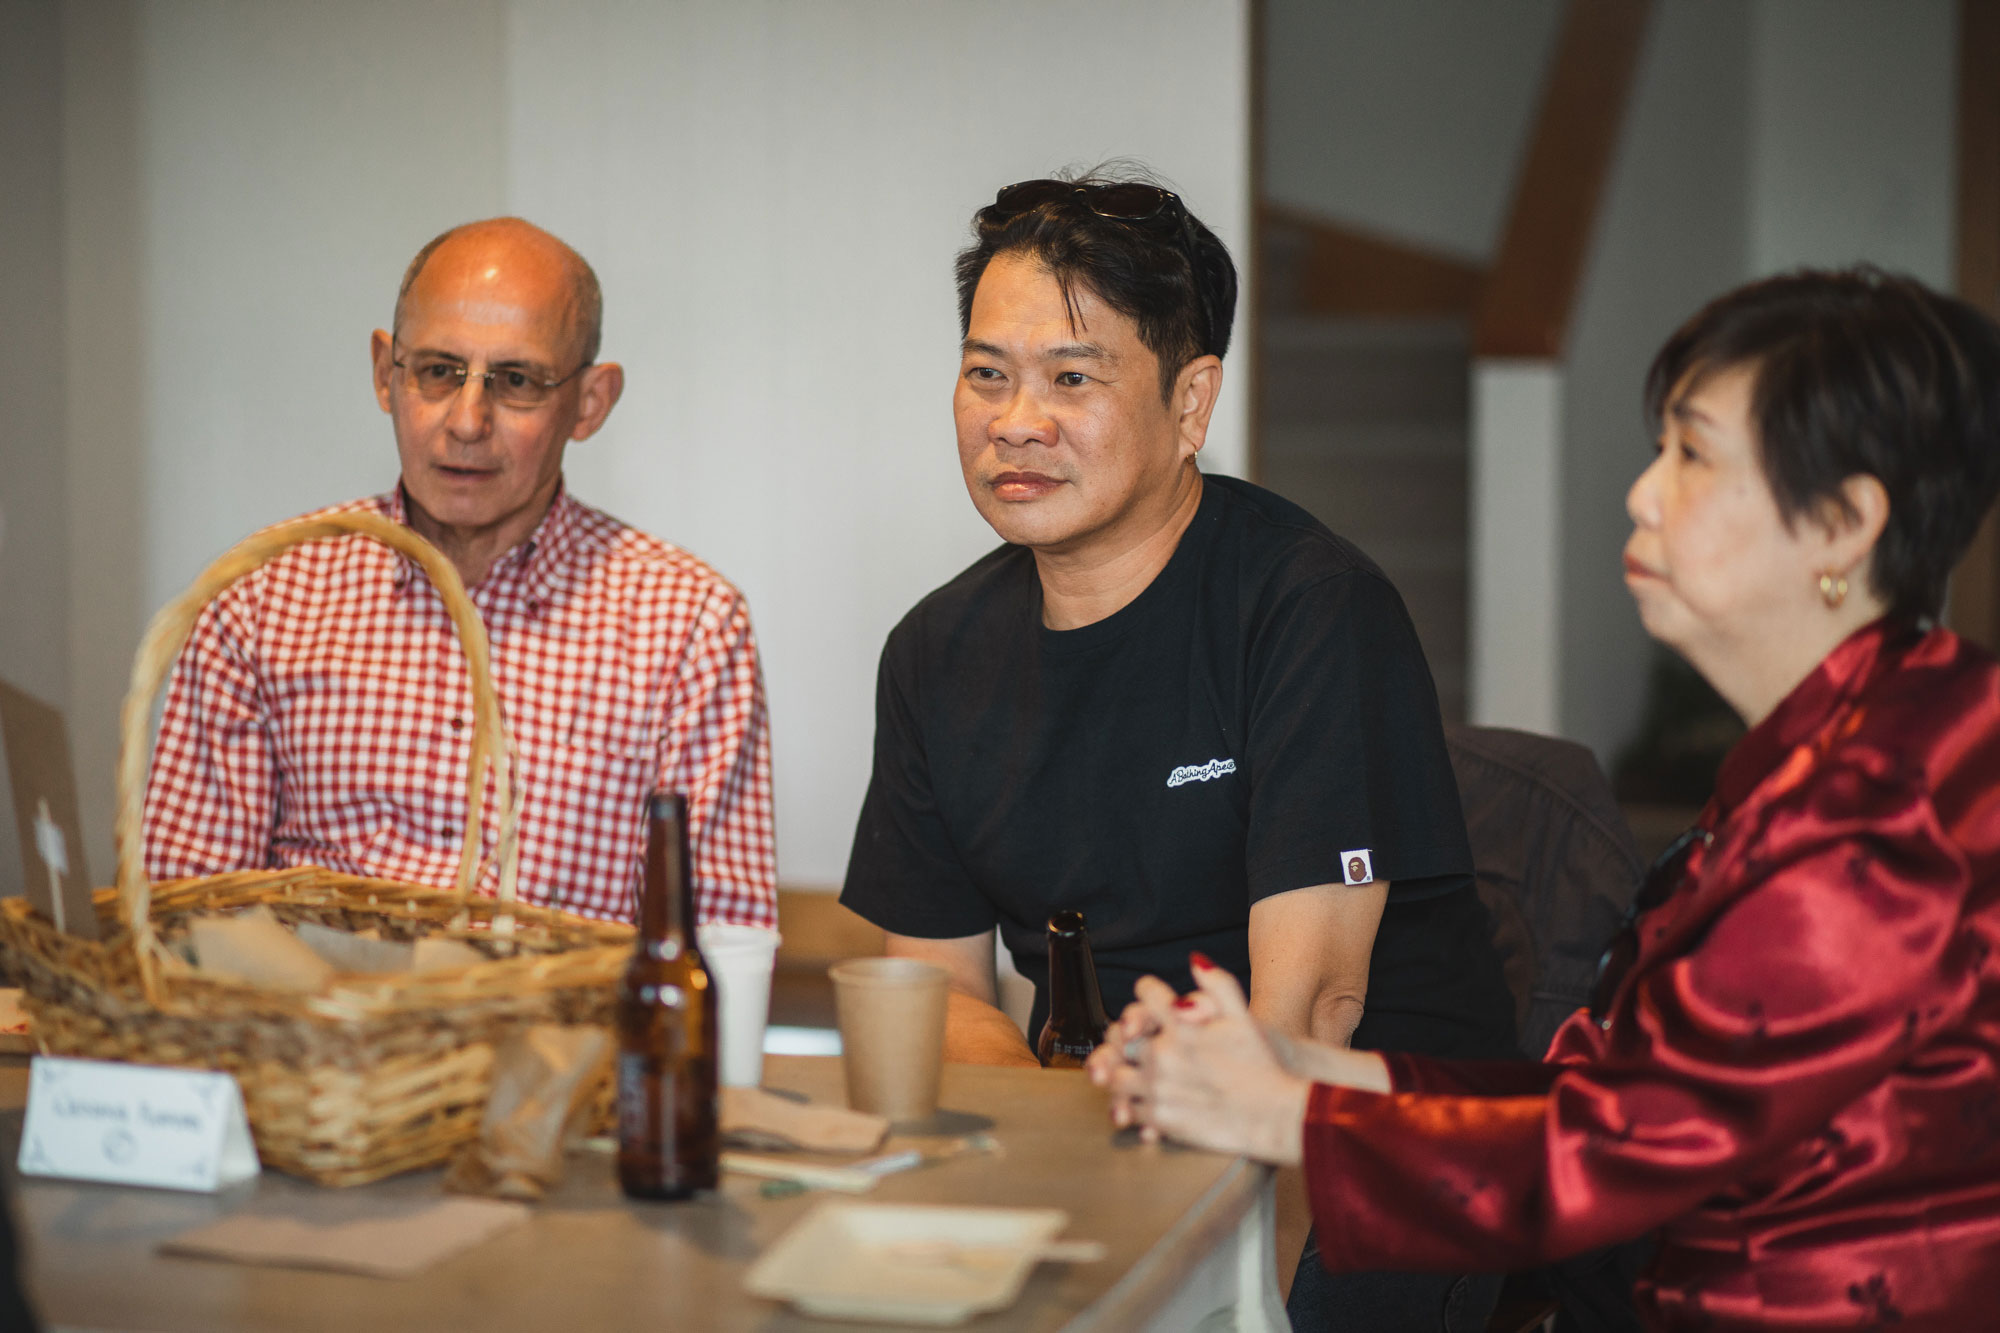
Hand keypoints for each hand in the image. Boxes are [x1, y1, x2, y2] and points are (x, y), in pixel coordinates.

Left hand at [1103, 958, 1309, 1165]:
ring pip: (1117, 1076)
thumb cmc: (1262, 1065)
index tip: (1152, 1001)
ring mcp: (1158, 1088)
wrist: (1275, 1115)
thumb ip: (1217, 983)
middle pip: (1122, 1037)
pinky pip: (1130, 1109)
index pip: (1145, 995)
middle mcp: (1164, 1055)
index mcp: (1181, 1025)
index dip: (1148, 993)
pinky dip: (1133, 1105)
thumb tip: (1195, 958)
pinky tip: (1147, 1101)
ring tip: (1138, 1073)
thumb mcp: (1243, 1017)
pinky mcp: (1160, 1119)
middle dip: (1128, 1036)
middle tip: (1137, 1040)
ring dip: (1124, 1073)